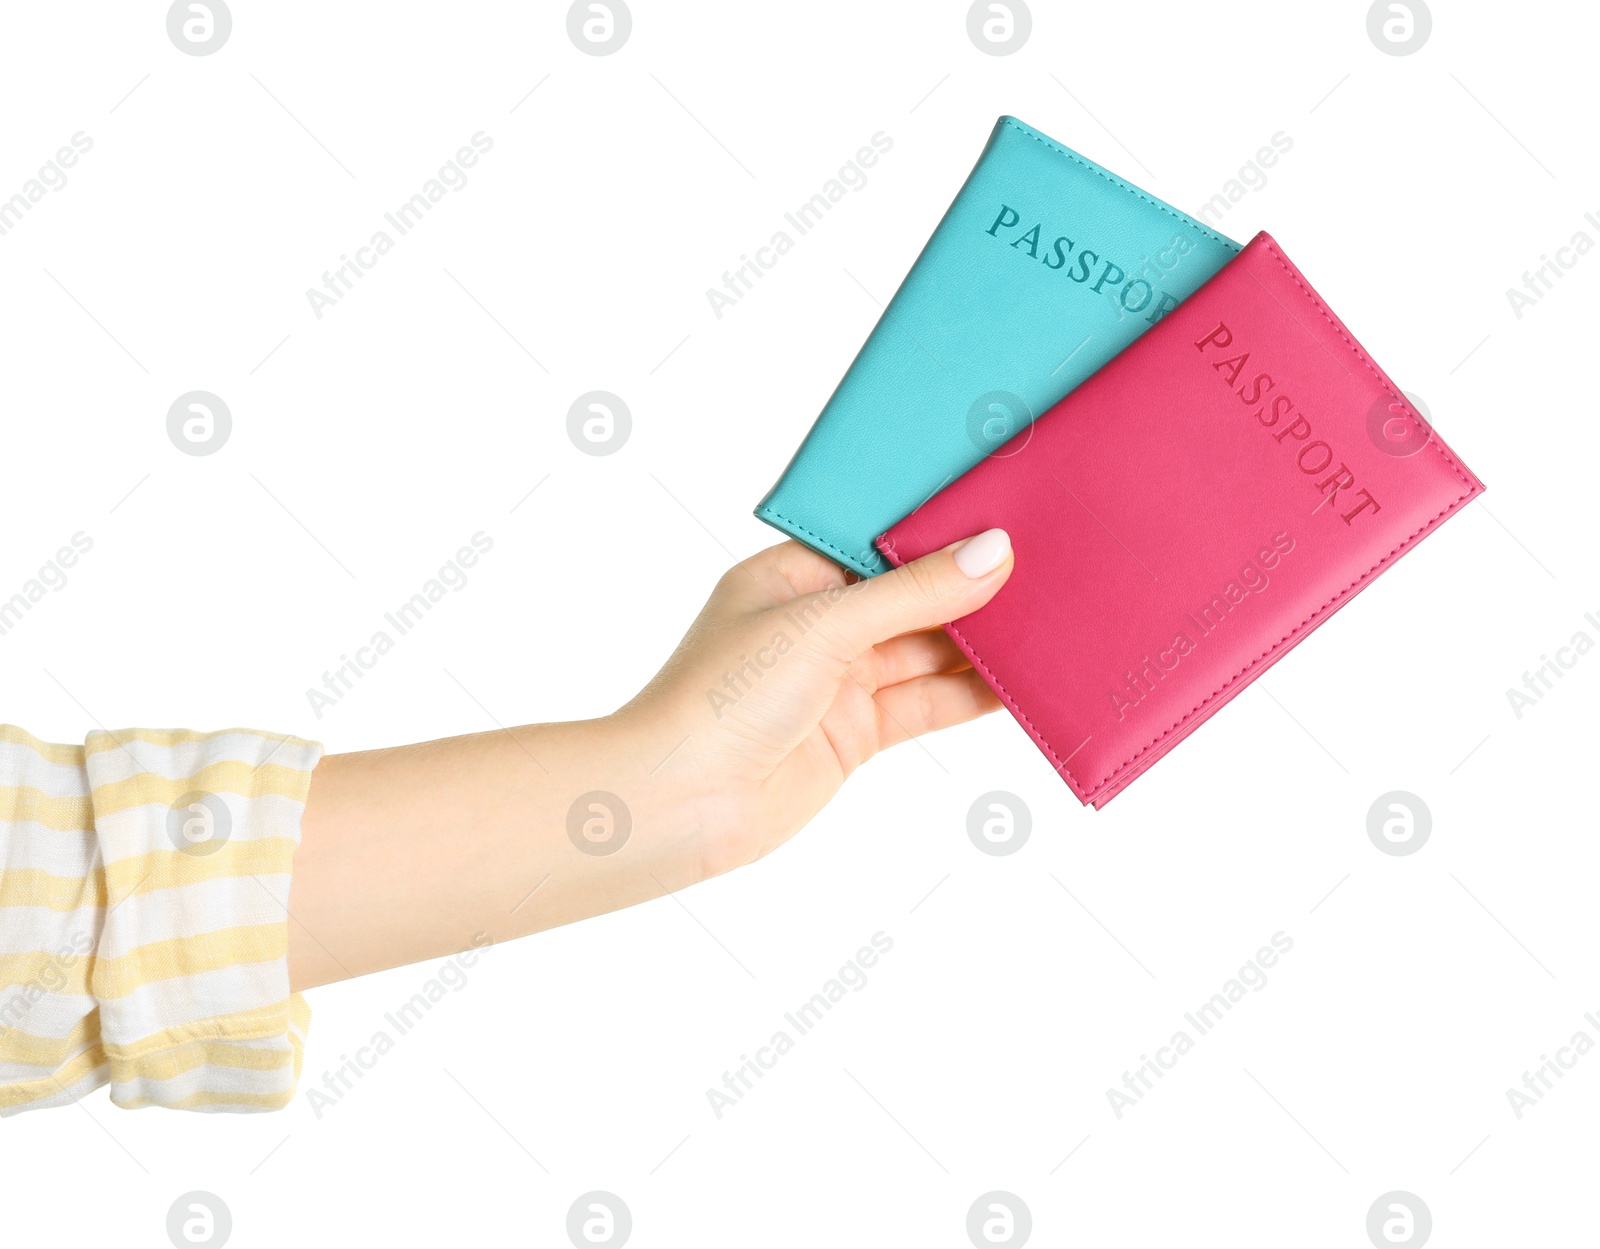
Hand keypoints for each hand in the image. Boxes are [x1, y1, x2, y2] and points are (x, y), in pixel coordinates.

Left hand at [291, 530, 1012, 988]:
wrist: (678, 805)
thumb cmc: (720, 700)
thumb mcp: (822, 628)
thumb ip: (914, 595)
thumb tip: (994, 554)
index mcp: (793, 575)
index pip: (882, 539)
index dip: (941, 528)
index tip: (1007, 507)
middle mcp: (818, 623)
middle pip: (913, 595)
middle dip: (973, 585)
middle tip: (1051, 560)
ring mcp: (839, 679)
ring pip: (928, 651)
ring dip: (983, 641)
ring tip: (1055, 615)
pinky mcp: (857, 733)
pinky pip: (928, 704)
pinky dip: (974, 696)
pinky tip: (1023, 680)